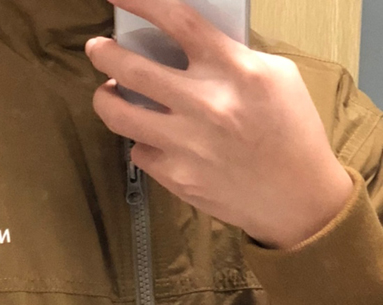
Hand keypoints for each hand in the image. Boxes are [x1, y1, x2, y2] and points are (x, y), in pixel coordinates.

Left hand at [85, 0, 354, 248]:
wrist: (296, 197)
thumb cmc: (291, 132)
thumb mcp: (276, 76)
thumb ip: (232, 56)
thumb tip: (190, 45)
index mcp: (232, 69)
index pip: (177, 19)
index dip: (140, 1)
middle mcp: (203, 104)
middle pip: (131, 68)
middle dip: (103, 53)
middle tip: (97, 48)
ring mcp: (185, 144)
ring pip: (118, 114)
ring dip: (105, 98)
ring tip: (109, 93)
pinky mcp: (176, 177)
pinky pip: (139, 151)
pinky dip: (142, 141)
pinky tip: (153, 138)